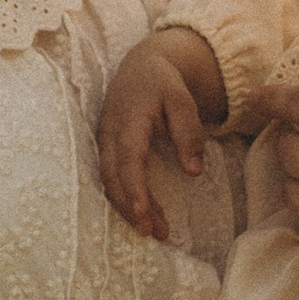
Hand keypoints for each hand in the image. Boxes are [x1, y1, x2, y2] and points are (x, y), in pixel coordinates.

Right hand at [97, 31, 225, 243]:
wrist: (139, 66)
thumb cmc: (163, 83)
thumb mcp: (181, 99)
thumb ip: (188, 132)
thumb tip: (193, 172)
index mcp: (128, 119)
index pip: (129, 159)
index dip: (134, 188)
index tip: (143, 212)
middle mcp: (110, 134)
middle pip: (114, 177)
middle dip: (131, 208)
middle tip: (154, 233)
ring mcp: (104, 142)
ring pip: (110, 182)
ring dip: (128, 209)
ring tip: (155, 231)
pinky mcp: (107, 150)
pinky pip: (112, 178)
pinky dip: (126, 199)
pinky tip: (145, 215)